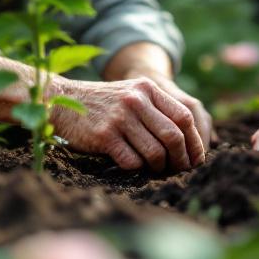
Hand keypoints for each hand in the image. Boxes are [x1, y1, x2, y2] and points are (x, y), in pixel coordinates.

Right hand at [52, 77, 204, 171]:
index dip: (195, 140)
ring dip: (159, 167)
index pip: (185, 116)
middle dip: (181, 159)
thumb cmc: (103, 103)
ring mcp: (120, 117)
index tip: (197, 158)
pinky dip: (137, 168)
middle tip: (180, 170)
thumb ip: (157, 109)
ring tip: (157, 170)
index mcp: (148, 89)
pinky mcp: (104, 135)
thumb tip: (188, 141)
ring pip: (155, 152)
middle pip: (173, 136)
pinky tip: (134, 167)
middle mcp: (136, 100)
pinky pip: (132, 161)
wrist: (62, 100)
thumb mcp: (132, 94)